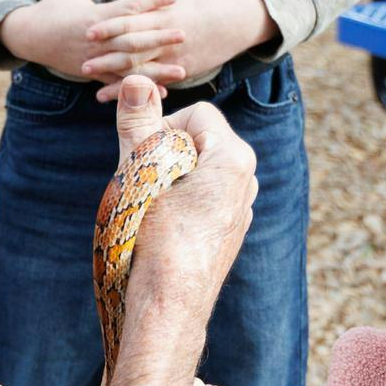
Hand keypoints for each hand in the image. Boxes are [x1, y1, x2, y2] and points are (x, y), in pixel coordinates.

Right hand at [0, 0, 186, 85]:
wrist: (29, 36)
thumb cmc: (52, 7)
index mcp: (95, 16)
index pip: (128, 7)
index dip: (151, 1)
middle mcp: (97, 40)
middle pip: (134, 40)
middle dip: (159, 38)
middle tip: (183, 34)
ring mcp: (95, 59)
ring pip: (130, 66)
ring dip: (157, 69)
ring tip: (181, 70)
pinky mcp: (92, 73)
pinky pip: (119, 83)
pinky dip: (139, 88)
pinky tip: (159, 91)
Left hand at [89, 0, 275, 101]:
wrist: (238, 21)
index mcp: (165, 13)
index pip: (132, 19)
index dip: (109, 25)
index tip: (88, 28)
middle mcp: (168, 36)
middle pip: (131, 48)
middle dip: (106, 55)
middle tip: (81, 60)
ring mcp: (175, 56)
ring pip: (140, 69)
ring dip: (114, 76)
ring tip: (91, 79)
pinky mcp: (182, 69)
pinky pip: (154, 82)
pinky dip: (135, 89)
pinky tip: (118, 94)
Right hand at [109, 77, 257, 315]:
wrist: (170, 306)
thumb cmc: (155, 239)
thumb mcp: (142, 175)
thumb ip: (139, 125)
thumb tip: (138, 79)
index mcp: (235, 159)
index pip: (196, 115)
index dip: (162, 128)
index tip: (143, 157)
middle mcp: (247, 180)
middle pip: (199, 142)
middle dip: (167, 153)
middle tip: (144, 182)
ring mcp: (242, 207)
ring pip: (200, 170)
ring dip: (172, 178)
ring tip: (152, 207)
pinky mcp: (231, 229)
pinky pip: (204, 197)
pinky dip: (181, 201)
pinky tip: (164, 227)